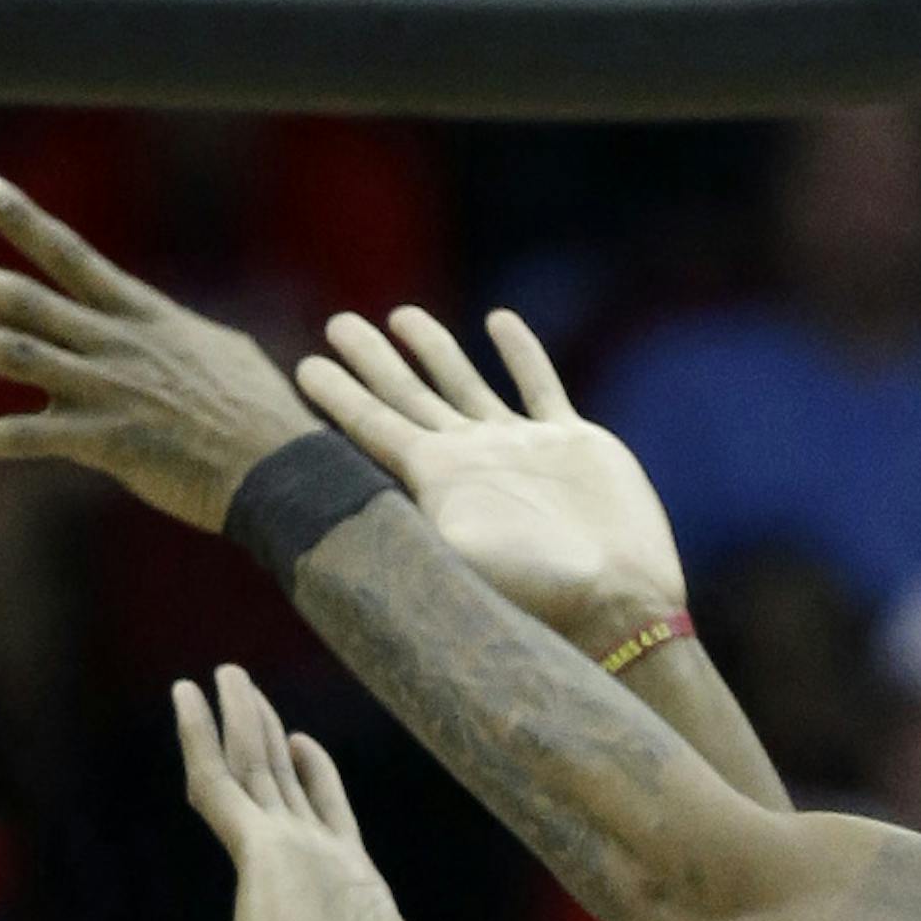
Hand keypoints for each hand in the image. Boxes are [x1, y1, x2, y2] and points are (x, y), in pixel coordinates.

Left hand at [0, 180, 311, 533]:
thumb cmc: (263, 416)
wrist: (281, 471)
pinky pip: (30, 440)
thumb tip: (173, 330)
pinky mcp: (106, 443)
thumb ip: (180, 335)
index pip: (75, 257)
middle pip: (33, 301)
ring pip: (22, 355)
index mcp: (146, 317)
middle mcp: (118, 345)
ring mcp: (108, 392)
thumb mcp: (224, 353)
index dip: (27, 223)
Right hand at [176, 664, 514, 920]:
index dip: (314, 774)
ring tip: (218, 674)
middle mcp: (307, 862)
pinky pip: (217, 782)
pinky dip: (198, 737)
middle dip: (262, 731)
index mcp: (349, 883)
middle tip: (242, 686)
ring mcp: (276, 854)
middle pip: (278, 778)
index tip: (300, 740)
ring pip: (247, 768)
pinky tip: (186, 695)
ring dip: (232, 719)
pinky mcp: (252, 852)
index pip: (326, 812)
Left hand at [297, 302, 684, 646]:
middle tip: (337, 324)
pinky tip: (500, 322)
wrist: (617, 603)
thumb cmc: (536, 590)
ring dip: (434, 349)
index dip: (338, 396)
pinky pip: (540, 385)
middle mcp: (473, 459)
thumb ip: (401, 515)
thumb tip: (344, 501)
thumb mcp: (452, 555)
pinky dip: (520, 352)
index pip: (372, 426)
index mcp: (438, 480)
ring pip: (465, 384)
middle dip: (372, 360)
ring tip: (401, 318)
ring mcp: (523, 449)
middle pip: (408, 395)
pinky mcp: (572, 444)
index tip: (303, 366)